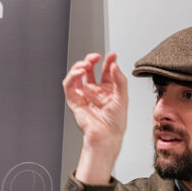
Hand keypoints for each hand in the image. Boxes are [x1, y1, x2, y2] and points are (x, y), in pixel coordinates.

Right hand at [64, 52, 127, 183]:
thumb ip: (119, 79)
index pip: (105, 70)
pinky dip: (72, 76)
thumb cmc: (116, 122)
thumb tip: (114, 64)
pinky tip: (80, 72)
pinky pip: (69, 85)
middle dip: (91, 60)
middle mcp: (95, 91)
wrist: (107, 135)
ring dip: (79, 66)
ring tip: (87, 64)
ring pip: (77, 74)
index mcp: (107, 90)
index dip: (108, 61)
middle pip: (89, 69)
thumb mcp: (123, 96)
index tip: (112, 55)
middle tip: (95, 57)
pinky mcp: (74, 100)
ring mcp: (84, 94)